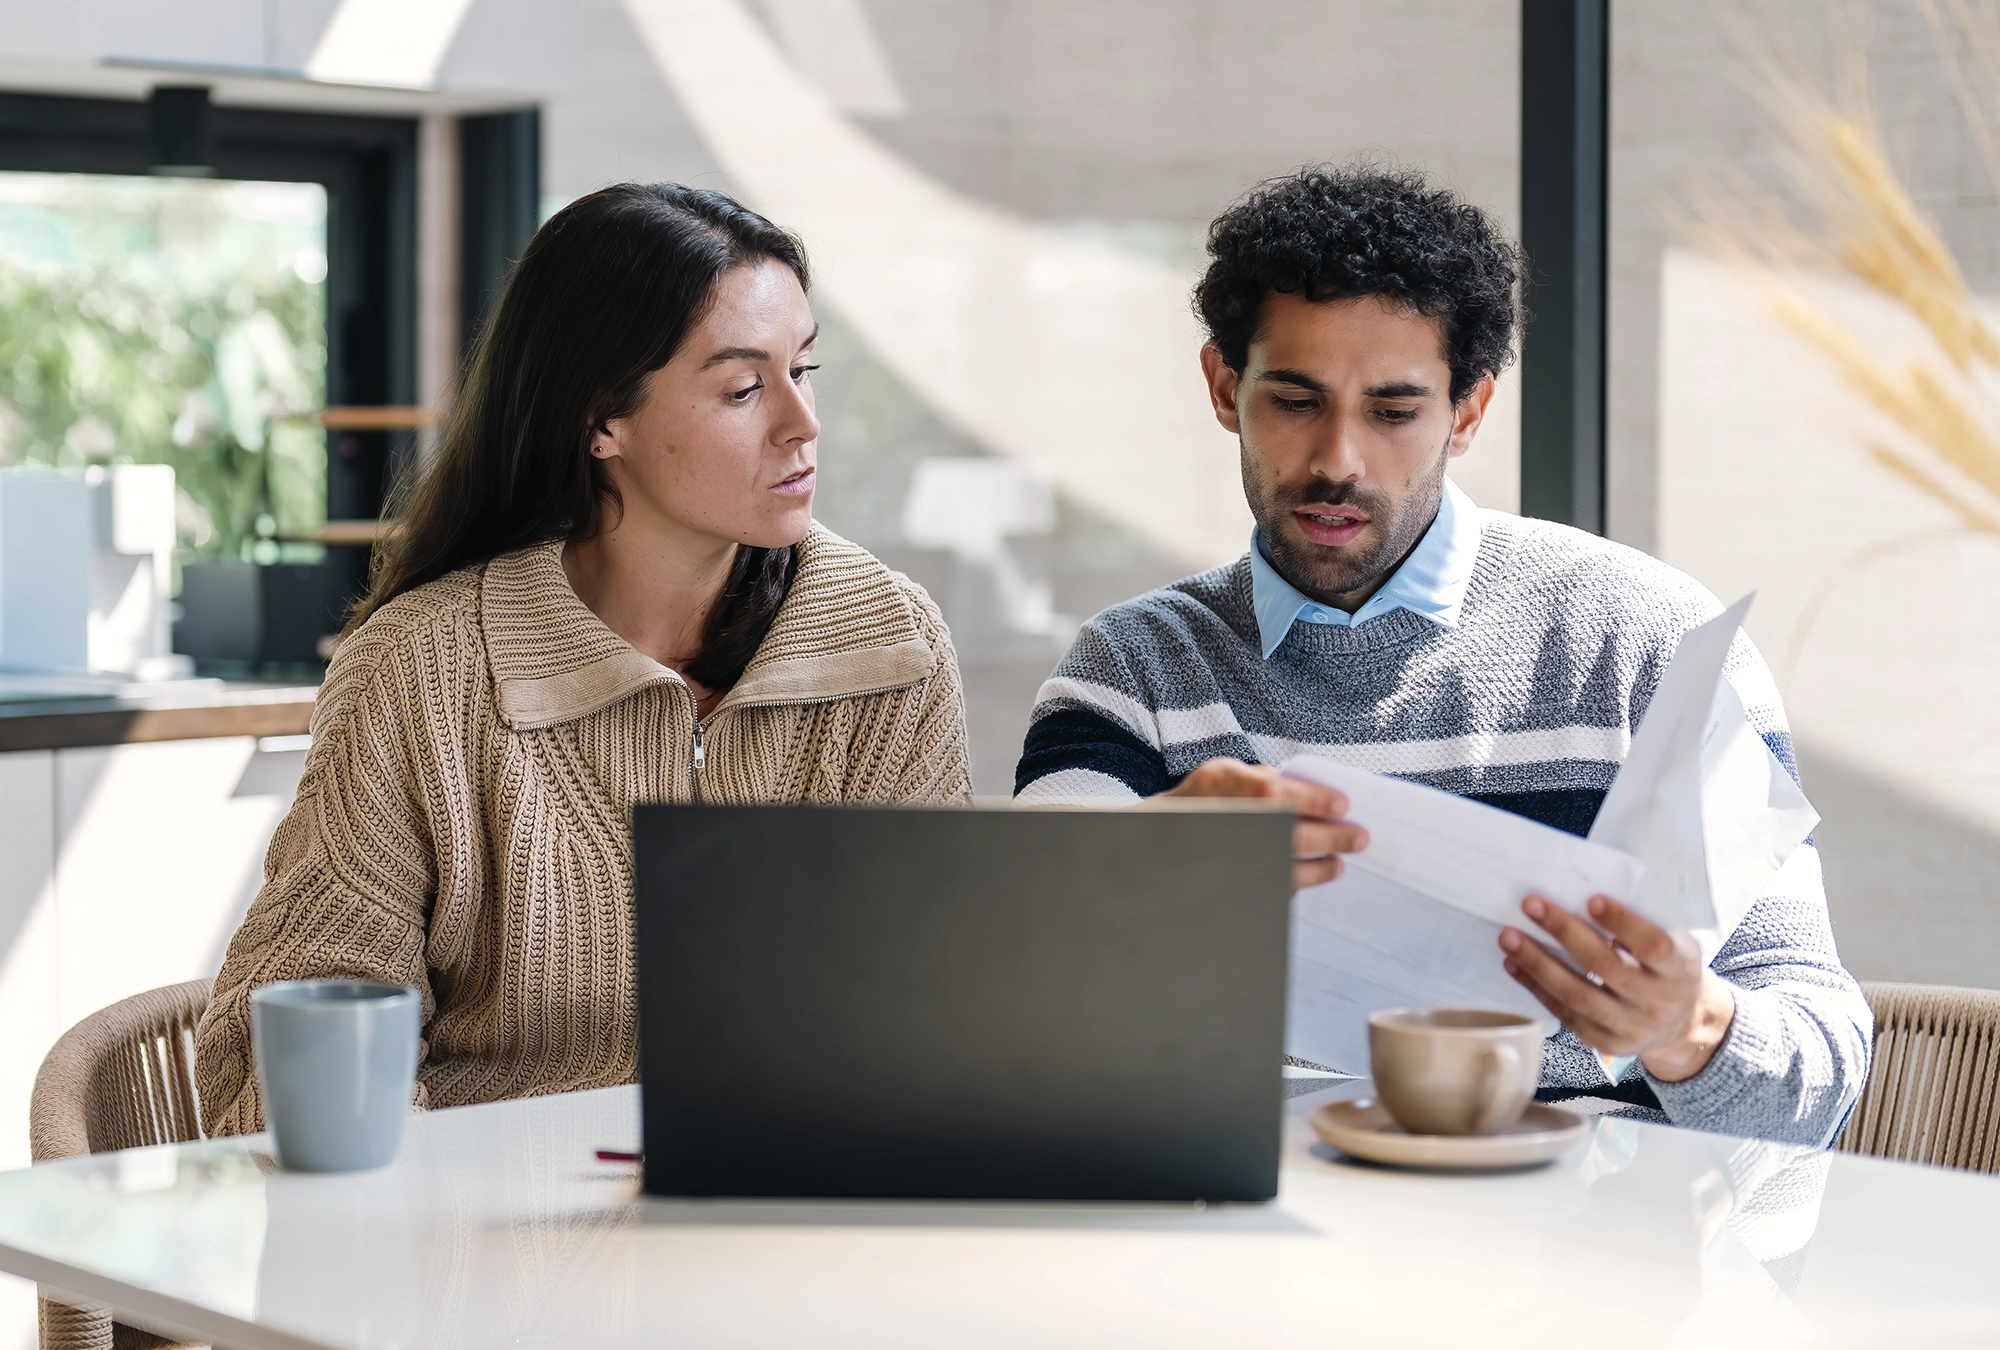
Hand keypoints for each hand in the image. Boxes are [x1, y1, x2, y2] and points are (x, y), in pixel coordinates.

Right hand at [1158, 758, 1368, 890]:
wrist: (1154, 838)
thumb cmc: (1193, 801)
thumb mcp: (1220, 773)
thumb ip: (1259, 776)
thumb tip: (1300, 784)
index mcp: (1229, 786)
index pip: (1283, 794)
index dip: (1318, 801)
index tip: (1343, 805)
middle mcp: (1232, 820)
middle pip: (1294, 835)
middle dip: (1333, 838)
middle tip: (1360, 839)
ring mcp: (1233, 854)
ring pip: (1288, 869)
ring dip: (1321, 867)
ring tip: (1339, 864)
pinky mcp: (1235, 881)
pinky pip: (1274, 885)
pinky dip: (1298, 882)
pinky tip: (1315, 876)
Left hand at [1499, 894, 1735, 1082]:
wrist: (1682, 1024)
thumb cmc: (1669, 970)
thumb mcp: (1675, 944)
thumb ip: (1643, 927)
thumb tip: (1584, 896)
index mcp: (1678, 970)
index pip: (1652, 946)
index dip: (1622, 922)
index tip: (1591, 899)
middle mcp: (1656, 1002)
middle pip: (1603, 966)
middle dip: (1563, 932)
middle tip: (1531, 905)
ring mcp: (1630, 1027)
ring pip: (1576, 994)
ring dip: (1537, 963)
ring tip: (1509, 937)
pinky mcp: (1604, 1042)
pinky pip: (1565, 1013)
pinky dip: (1535, 987)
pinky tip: (1514, 964)